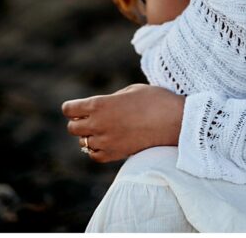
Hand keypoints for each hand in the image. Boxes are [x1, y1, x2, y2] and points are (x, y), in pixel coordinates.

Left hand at [62, 84, 184, 163]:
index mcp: (100, 104)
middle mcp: (98, 124)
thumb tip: (101, 107)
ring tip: (104, 129)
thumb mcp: (132, 90)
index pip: (69, 109)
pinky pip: (94, 155)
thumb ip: (111, 99)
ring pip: (83, 142)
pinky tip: (107, 142)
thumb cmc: (156, 100)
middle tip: (93, 118)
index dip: (73, 107)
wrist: (176, 122)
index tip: (79, 107)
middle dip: (80, 122)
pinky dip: (97, 149)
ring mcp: (106, 141)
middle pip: (72, 128)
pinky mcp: (115, 154)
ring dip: (89, 136)